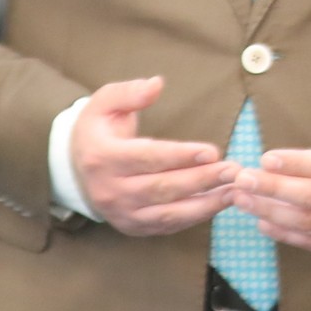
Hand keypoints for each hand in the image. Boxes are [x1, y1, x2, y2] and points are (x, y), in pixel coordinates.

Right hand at [70, 76, 234, 237]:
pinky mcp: (133, 226)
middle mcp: (110, 190)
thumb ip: (129, 93)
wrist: (75, 167)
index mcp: (103, 157)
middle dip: (201, 180)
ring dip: (205, 204)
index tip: (212, 151)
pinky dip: (196, 216)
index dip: (180, 156)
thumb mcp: (104, 103)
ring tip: (235, 191)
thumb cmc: (99, 129)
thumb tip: (156, 84)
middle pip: (162, 188)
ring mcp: (121, 212)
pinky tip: (220, 202)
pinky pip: (168, 225)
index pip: (147, 158)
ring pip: (168, 213)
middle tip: (234, 171)